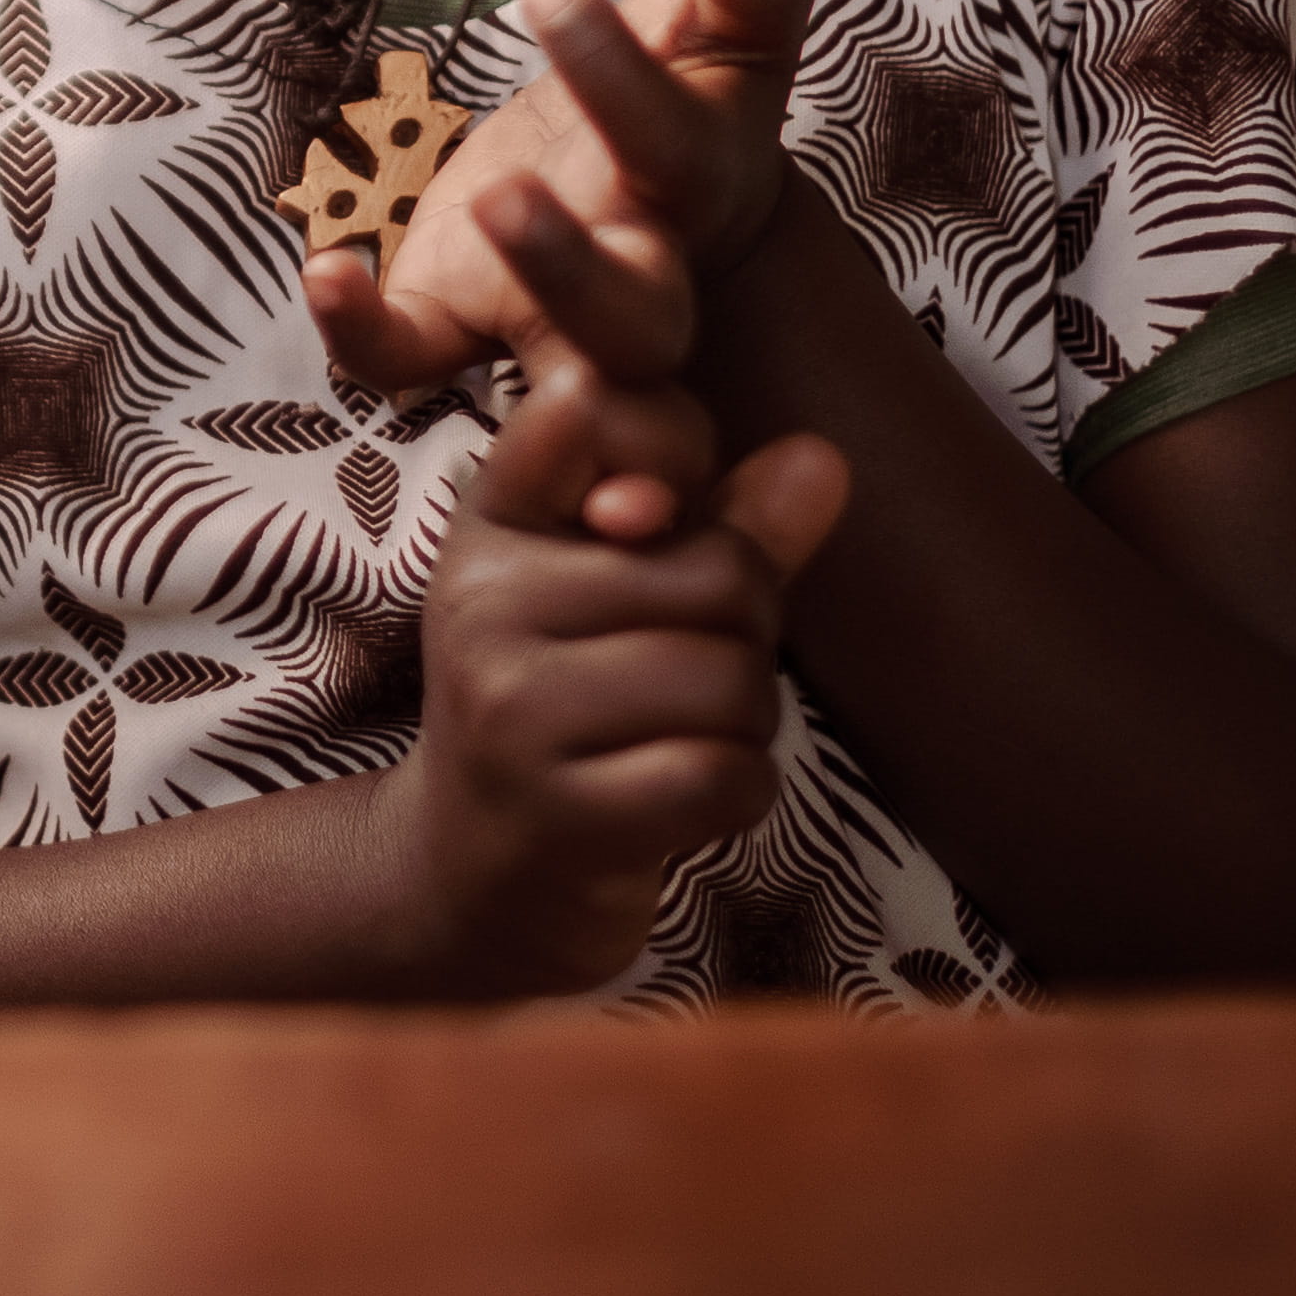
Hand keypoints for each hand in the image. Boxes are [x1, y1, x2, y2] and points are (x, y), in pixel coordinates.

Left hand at [314, 0, 811, 396]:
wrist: (667, 209)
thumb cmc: (690, 103)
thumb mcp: (727, 33)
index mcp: (699, 183)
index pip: (687, 154)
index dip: (629, 88)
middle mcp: (638, 267)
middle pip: (637, 318)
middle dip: (572, 269)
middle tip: (507, 194)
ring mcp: (547, 308)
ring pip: (559, 363)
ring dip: (519, 295)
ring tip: (478, 212)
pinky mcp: (459, 315)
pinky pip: (412, 355)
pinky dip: (365, 333)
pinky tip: (326, 270)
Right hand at [388, 320, 851, 998]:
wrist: (473, 875)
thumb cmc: (567, 710)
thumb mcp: (620, 599)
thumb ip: (722, 525)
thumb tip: (823, 458)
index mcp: (492, 528)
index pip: (596, 419)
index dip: (673, 472)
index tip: (651, 525)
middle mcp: (484, 605)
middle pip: (719, 576)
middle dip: (744, 637)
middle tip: (687, 681)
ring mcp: (512, 713)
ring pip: (729, 680)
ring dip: (746, 726)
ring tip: (684, 741)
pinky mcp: (559, 815)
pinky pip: (723, 776)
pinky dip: (740, 793)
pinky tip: (690, 800)